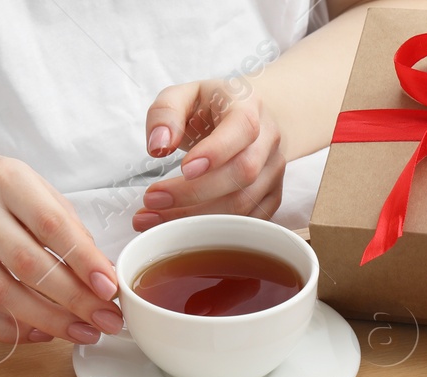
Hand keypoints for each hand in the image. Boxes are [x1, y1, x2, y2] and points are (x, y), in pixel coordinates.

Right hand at [0, 154, 121, 344]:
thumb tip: (102, 278)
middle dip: (73, 300)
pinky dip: (8, 331)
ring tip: (82, 332)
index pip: (51, 225)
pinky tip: (39, 334)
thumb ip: (71, 230)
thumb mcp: (39, 191)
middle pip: (27, 265)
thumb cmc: (2, 194)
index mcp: (6, 181)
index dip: (83, 261)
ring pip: (1, 294)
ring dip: (47, 320)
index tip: (109, 288)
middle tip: (106, 320)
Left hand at [137, 79, 284, 230]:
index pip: (242, 129)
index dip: (217, 152)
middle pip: (243, 172)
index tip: (184, 170)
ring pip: (243, 203)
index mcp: (249, 106)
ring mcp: (273, 171)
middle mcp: (268, 139)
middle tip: (153, 199)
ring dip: (197, 217)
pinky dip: (210, 229)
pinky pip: (245, 221)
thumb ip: (165, 112)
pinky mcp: (271, 196)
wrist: (246, 118)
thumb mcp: (182, 96)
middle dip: (195, 192)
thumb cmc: (210, 108)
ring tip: (154, 217)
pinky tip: (178, 228)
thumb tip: (158, 146)